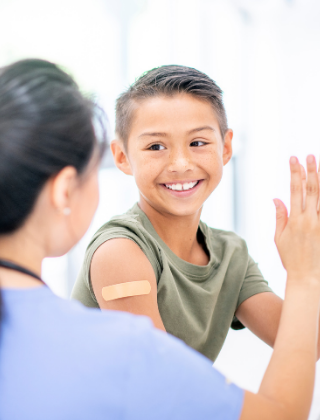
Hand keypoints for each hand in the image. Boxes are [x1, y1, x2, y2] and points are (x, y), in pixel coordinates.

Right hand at [274, 155, 319, 282]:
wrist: (308, 278)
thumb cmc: (291, 259)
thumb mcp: (279, 238)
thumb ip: (280, 216)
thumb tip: (277, 198)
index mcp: (295, 220)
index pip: (294, 190)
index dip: (294, 173)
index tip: (293, 159)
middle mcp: (310, 220)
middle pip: (311, 189)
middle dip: (310, 170)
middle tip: (309, 155)